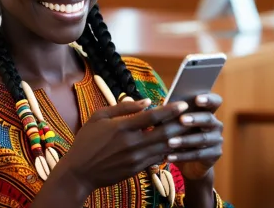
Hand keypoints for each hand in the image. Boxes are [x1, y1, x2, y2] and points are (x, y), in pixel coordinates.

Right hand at [60, 99, 189, 193]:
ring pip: (164, 148)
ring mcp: (135, 159)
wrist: (80, 171)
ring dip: (179, 139)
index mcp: (121, 127)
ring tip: (190, 129)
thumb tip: (145, 101)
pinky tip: (175, 144)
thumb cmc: (87, 140)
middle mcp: (131, 143)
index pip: (152, 117)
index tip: (183, 104)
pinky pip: (157, 159)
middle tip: (194, 117)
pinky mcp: (137, 169)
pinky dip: (168, 151)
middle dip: (181, 124)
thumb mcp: (99, 116)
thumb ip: (122, 108)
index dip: (170, 110)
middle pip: (164, 133)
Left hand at [166, 93, 222, 179]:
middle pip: (208, 119)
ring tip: (169, 142)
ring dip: (185, 140)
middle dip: (194, 119)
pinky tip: (169, 156)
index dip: (208, 99)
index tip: (197, 99)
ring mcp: (217, 139)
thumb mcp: (176, 120)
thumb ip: (173, 112)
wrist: (188, 157)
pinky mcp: (214, 154)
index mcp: (208, 110)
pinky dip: (183, 156)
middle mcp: (216, 124)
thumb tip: (161, 108)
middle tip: (181, 119)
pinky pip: (199, 155)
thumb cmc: (179, 130)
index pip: (215, 100)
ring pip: (202, 139)